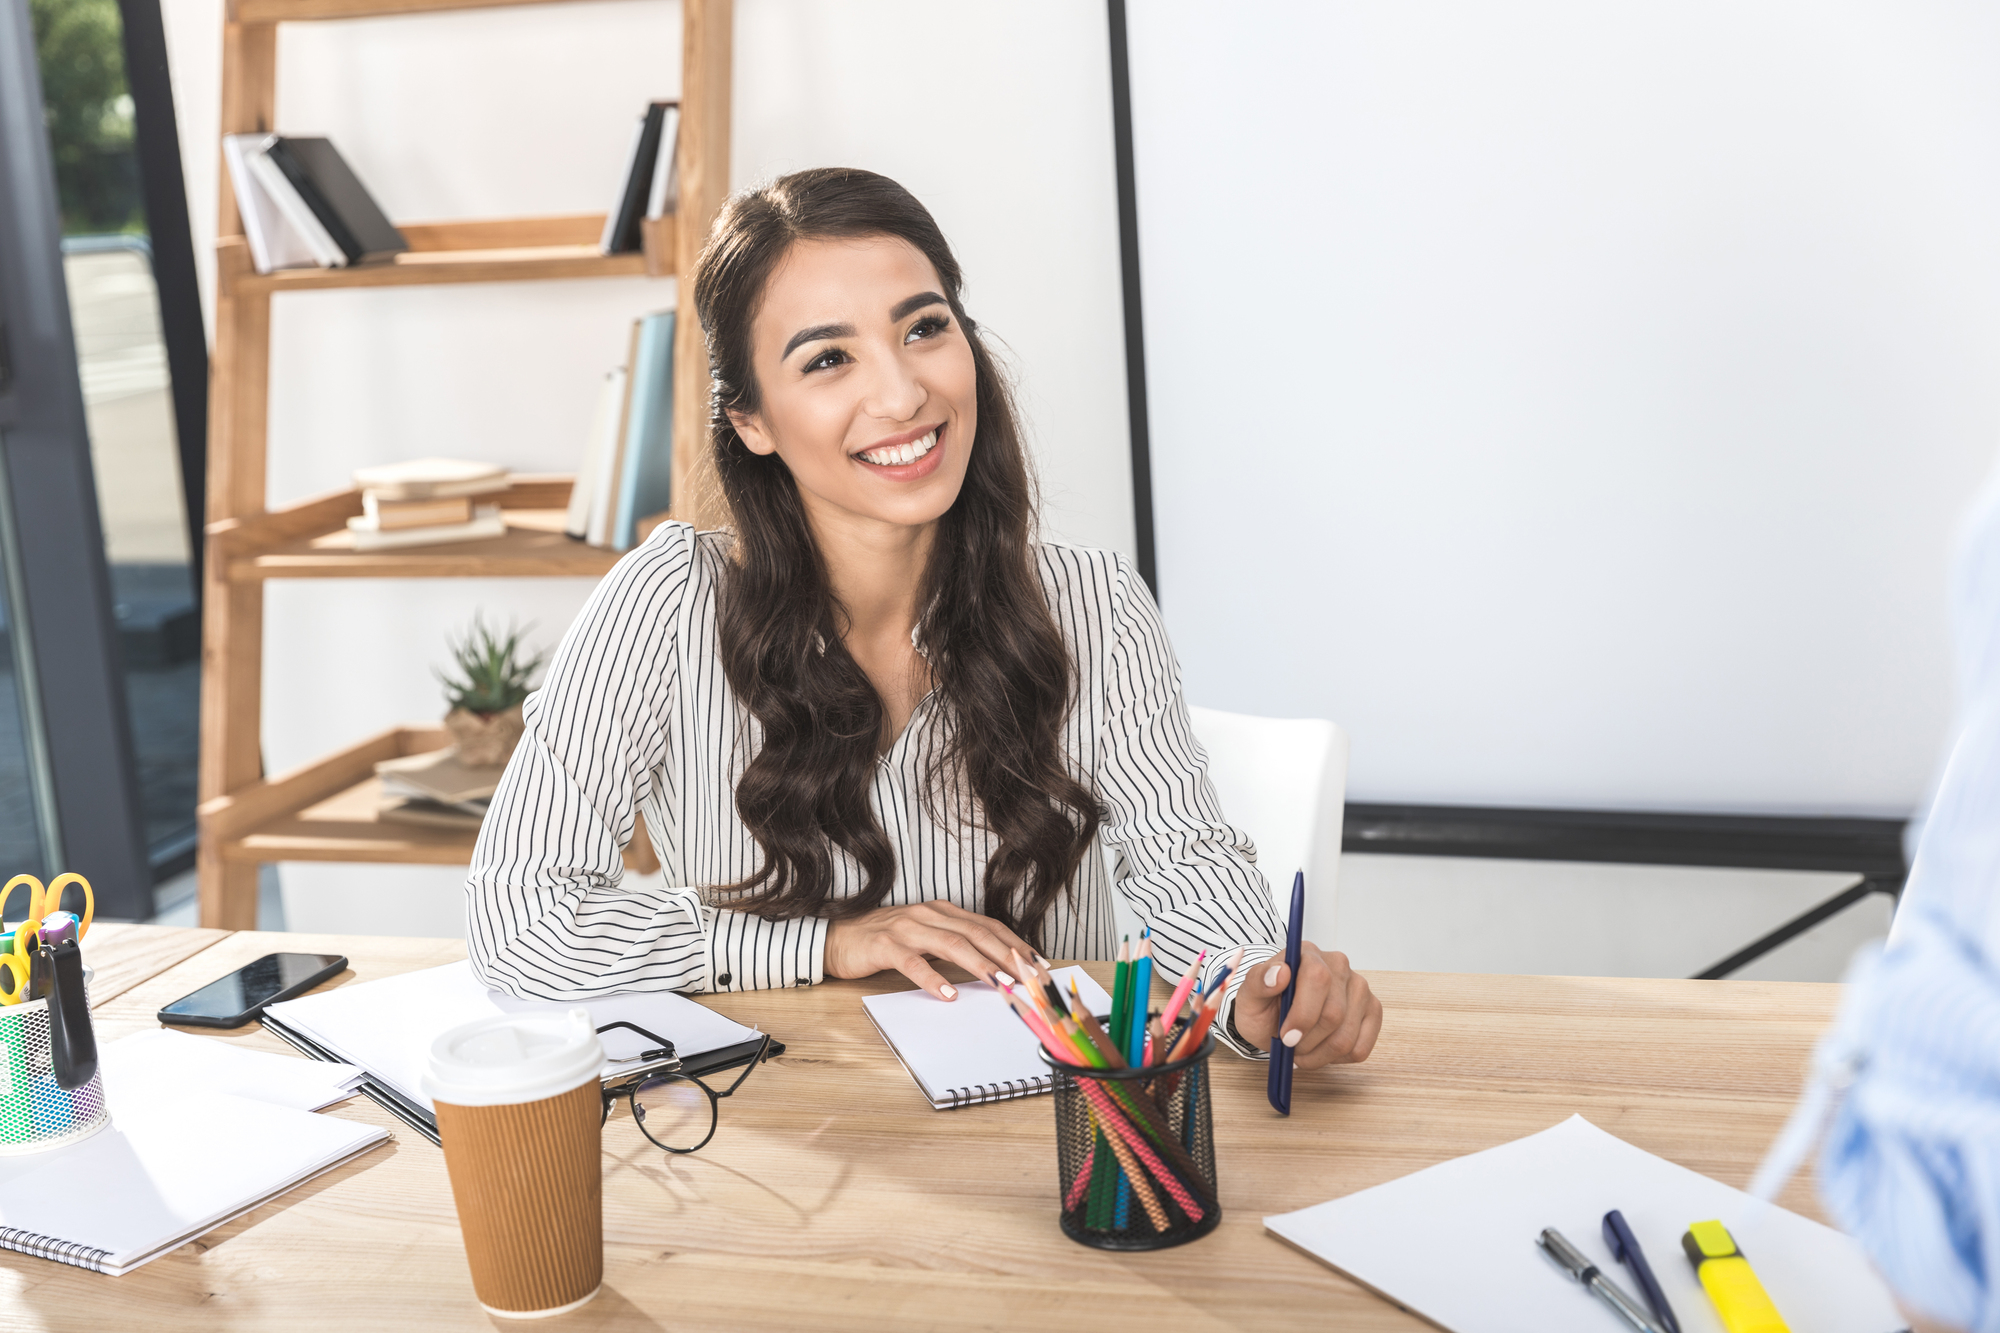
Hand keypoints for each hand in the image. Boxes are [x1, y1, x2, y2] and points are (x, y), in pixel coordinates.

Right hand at [824, 900, 1036, 1000]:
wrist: (837, 938)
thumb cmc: (885, 942)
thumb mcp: (926, 940)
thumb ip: (955, 947)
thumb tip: (994, 968)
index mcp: (942, 911)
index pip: (988, 926)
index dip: (1015, 944)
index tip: (1039, 964)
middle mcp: (929, 914)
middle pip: (977, 932)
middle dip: (1007, 955)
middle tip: (1030, 977)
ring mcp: (907, 928)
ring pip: (951, 944)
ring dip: (980, 964)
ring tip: (1000, 983)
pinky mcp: (885, 945)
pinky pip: (913, 963)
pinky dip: (933, 978)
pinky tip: (948, 994)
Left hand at [1229, 942, 1381, 1068]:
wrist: (1275, 1018)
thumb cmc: (1264, 1005)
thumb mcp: (1249, 995)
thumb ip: (1259, 982)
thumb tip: (1280, 973)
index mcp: (1308, 954)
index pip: (1318, 979)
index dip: (1303, 1015)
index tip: (1286, 1037)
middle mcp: (1339, 965)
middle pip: (1334, 1014)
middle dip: (1307, 1041)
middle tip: (1290, 1048)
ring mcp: (1359, 988)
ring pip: (1347, 1036)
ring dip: (1319, 1055)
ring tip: (1301, 1052)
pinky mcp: (1371, 1011)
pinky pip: (1360, 1047)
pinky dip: (1336, 1059)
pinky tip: (1320, 1051)